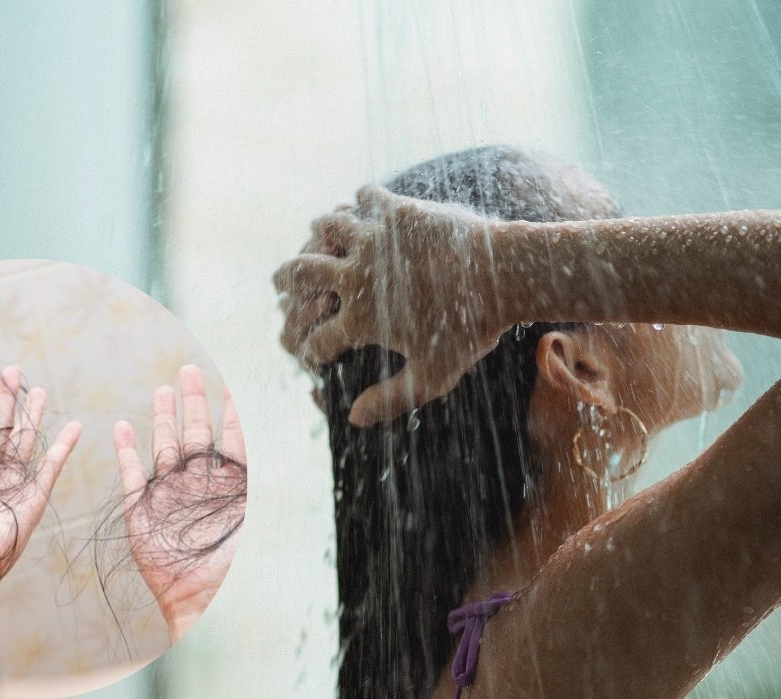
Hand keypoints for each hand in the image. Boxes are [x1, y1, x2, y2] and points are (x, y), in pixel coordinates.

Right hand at [114, 365, 245, 641]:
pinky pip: (132, 477)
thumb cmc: (237, 565)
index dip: (231, 414)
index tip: (229, 385)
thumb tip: (290, 447)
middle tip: (189, 371)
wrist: (203, 601)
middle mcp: (199, 488)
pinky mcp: (142, 514)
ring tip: (161, 391)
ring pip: (165, 449)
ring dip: (162, 421)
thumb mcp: (259, 518)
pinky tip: (122, 428)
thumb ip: (267, 483)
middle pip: (196, 435)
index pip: (232, 441)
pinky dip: (126, 452)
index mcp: (229, 488)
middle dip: (193, 403)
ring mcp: (169, 499)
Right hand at [274, 185, 511, 425]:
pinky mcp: (396, 210)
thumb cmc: (472, 330)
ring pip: (327, 228)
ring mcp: (373, 239)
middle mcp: (356, 276)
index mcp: (360, 320)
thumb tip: (353, 419)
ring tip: (316, 233)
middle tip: (278, 282)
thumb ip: (390, 399)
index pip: (315, 339)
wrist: (503, 276)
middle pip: (301, 275)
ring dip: (319, 233)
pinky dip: (360, 199)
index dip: (306, 349)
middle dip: (285, 281)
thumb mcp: (433, 376)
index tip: (308, 351)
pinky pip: (367, 197)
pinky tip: (360, 201)